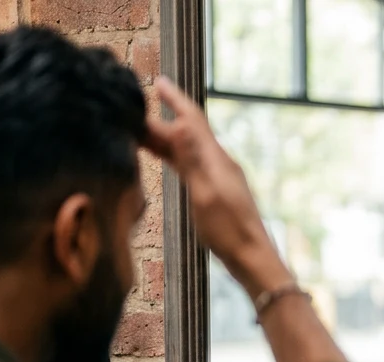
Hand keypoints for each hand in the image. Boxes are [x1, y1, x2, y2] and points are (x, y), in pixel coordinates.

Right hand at [143, 77, 287, 293]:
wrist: (252, 258)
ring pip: (187, 149)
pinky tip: (163, 157)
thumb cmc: (229, 231)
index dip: (176, 100)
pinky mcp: (215, 191)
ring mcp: (218, 177)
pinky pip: (190, 165)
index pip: (193, 120)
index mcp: (217, 160)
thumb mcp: (206, 193)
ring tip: (137, 130)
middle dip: (160, 120)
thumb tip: (183, 124)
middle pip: (187, 133)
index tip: (158, 81)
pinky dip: (173, 156)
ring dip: (164, 138)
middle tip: (131, 111)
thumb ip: (193, 160)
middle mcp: (219, 163)